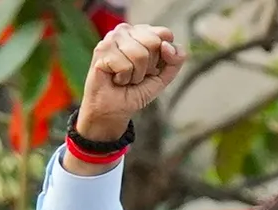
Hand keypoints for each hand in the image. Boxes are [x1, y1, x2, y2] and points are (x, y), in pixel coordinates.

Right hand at [77, 24, 186, 140]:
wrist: (114, 110)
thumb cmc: (134, 90)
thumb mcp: (163, 76)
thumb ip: (176, 59)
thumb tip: (167, 46)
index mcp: (142, 32)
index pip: (165, 34)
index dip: (164, 56)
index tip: (151, 68)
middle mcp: (126, 30)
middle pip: (153, 42)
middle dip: (149, 66)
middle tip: (136, 73)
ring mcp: (112, 38)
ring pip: (139, 54)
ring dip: (135, 74)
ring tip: (125, 77)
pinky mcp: (101, 50)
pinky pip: (125, 65)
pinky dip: (124, 78)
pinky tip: (115, 78)